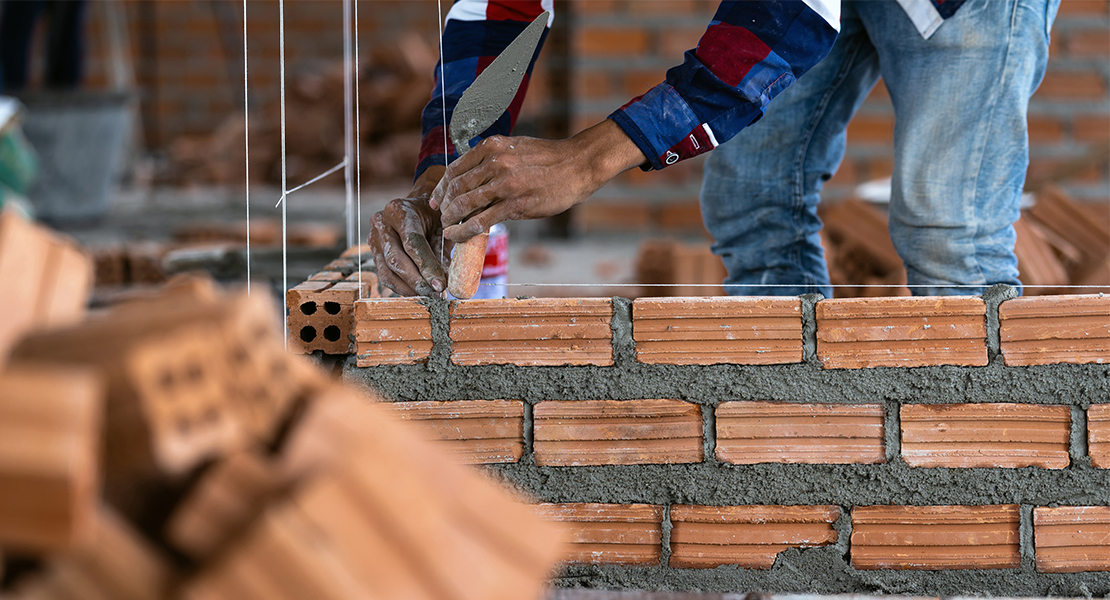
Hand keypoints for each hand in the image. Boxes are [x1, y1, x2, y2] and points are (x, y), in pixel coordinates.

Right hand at [368, 166, 450, 295]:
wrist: (417, 208)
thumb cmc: (433, 216)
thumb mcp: (441, 226)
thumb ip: (442, 251)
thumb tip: (445, 282)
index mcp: (399, 210)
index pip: (412, 242)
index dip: (427, 266)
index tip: (441, 285)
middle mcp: (381, 223)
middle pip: (396, 260)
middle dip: (416, 281)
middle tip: (435, 294)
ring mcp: (373, 239)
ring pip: (387, 273)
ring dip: (409, 289)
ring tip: (428, 296)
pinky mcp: (373, 253)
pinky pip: (385, 276)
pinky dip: (402, 288)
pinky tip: (418, 293)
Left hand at [430, 119, 646, 242]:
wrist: (578, 165)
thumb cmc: (549, 159)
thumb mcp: (515, 148)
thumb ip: (493, 159)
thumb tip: (473, 178)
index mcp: (492, 147)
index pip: (455, 169)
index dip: (441, 188)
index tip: (436, 199)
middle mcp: (494, 162)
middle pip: (456, 188)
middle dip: (444, 206)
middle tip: (442, 217)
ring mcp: (505, 184)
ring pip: (465, 205)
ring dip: (451, 219)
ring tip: (448, 228)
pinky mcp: (516, 204)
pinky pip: (482, 220)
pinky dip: (465, 231)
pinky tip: (459, 236)